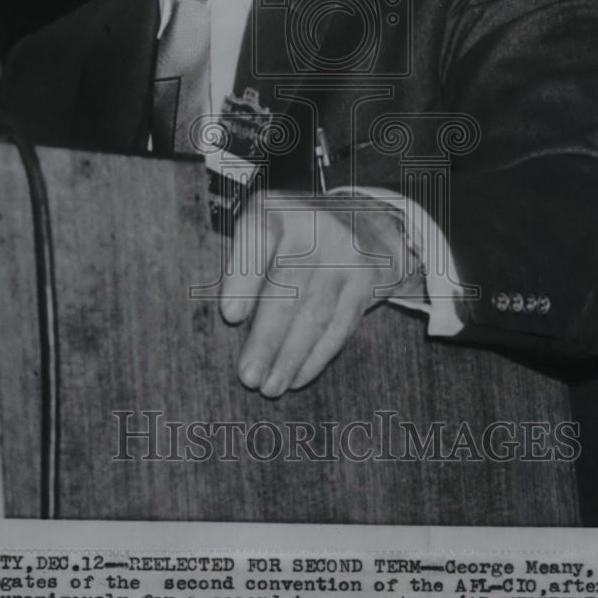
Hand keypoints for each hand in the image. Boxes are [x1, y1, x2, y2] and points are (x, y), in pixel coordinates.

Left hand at [219, 191, 421, 397]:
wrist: (369, 223)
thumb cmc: (298, 232)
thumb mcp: (267, 223)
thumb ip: (244, 257)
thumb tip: (229, 317)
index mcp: (277, 210)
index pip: (258, 238)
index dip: (244, 276)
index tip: (231, 315)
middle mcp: (315, 226)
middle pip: (288, 288)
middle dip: (266, 338)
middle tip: (248, 375)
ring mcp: (346, 254)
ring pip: (315, 314)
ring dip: (290, 357)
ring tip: (270, 387)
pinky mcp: (367, 281)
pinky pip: (339, 325)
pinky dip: (316, 357)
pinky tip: (298, 376)